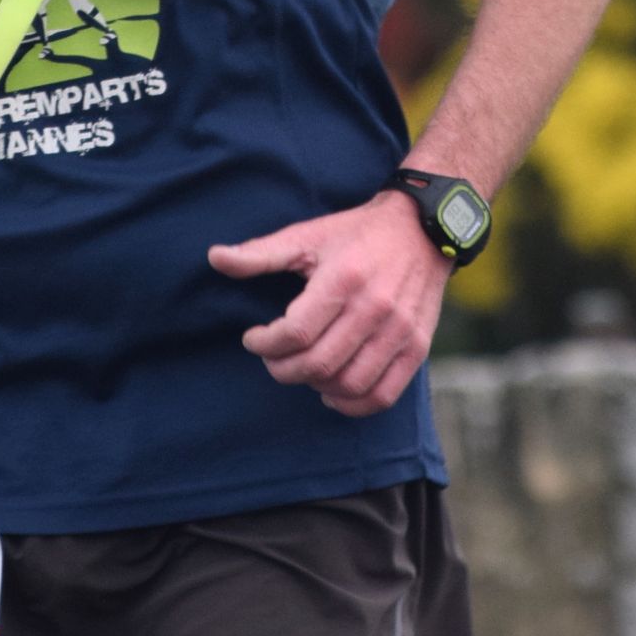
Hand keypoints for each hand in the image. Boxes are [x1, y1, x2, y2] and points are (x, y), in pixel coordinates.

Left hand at [207, 192, 451, 417]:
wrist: (421, 229)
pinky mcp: (417, 347)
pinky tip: (332, 393)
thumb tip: (214, 257)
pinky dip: (352, 406)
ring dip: (315, 387)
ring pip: (348, 385)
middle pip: (318, 364)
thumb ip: (260, 253)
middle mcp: (375, 308)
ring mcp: (400, 331)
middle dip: (283, 369)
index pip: (296, 332)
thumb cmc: (355, 234)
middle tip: (272, 359)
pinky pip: (383, 395)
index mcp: (343, 279)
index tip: (253, 339)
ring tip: (301, 369)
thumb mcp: (307, 235)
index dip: (265, 344)